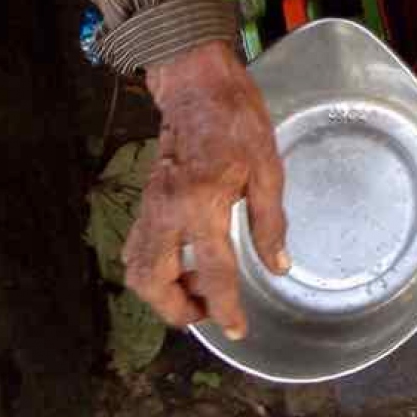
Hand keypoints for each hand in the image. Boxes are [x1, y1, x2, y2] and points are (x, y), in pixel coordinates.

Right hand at [123, 40, 289, 336]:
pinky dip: (153, 269)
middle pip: (154, 284)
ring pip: (138, 271)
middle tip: (208, 312)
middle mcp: (167, 213)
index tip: (237, 329)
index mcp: (203, 205)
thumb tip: (278, 265)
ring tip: (197, 289)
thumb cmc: (236, 121)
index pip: (213, 273)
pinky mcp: (145, 202)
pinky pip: (137, 249)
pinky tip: (181, 263)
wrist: (195, 87)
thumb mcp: (268, 167)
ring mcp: (150, 208)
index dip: (225, 309)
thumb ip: (271, 222)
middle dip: (178, 311)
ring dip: (162, 293)